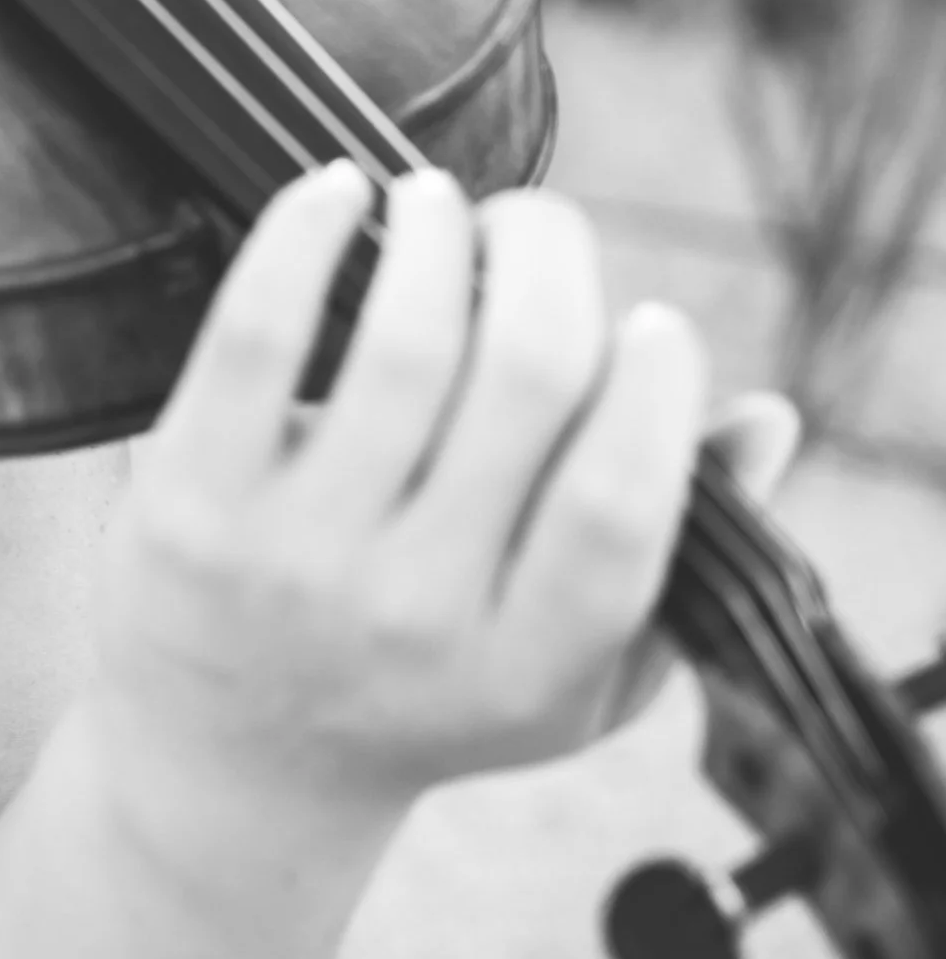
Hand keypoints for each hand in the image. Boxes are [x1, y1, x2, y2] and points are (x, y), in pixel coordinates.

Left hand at [88, 161, 770, 865]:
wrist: (233, 767)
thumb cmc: (430, 694)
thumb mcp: (572, 678)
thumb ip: (675, 560)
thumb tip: (767, 417)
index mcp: (530, 665)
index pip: (620, 496)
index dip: (653, 383)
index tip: (648, 319)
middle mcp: (415, 616)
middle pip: (523, 379)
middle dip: (547, 257)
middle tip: (533, 227)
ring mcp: (295, 558)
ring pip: (402, 338)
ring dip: (437, 229)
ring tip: (440, 205)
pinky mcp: (191, 500)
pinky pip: (258, 328)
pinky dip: (307, 231)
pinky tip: (339, 192)